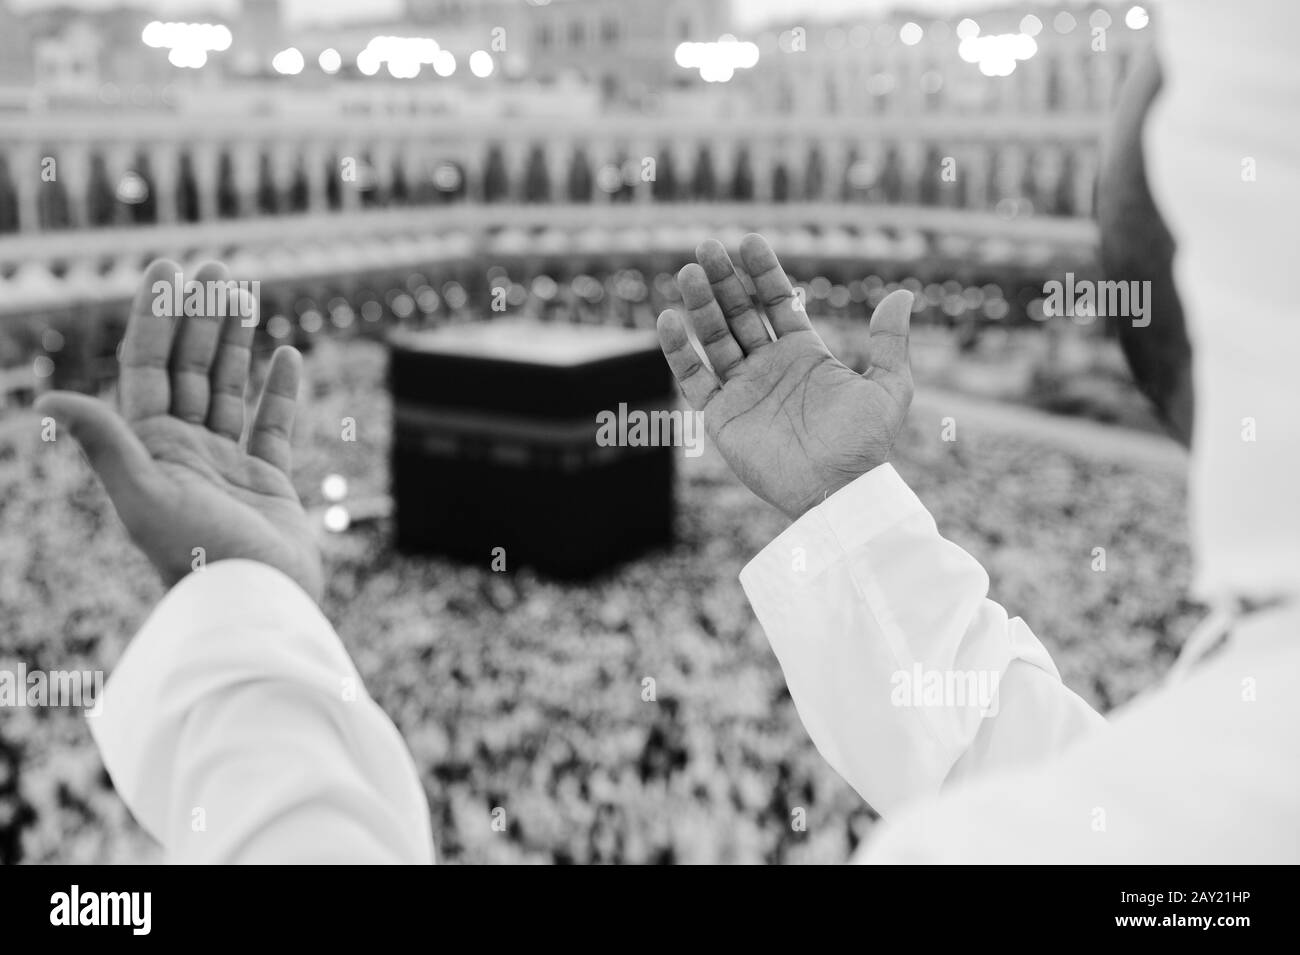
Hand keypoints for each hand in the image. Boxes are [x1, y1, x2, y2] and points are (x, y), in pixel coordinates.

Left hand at [37, 259, 322, 601]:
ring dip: (236, 341)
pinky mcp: (268, 482)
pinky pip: (273, 425)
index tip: (171, 268)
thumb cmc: (198, 556)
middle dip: (201, 315)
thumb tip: (48, 398)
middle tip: (217, 266)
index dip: (158, 315)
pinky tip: (288, 356)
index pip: (149, 366)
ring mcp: (227, 464)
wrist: (257, 603)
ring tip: (246, 293)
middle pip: (190, 368)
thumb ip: (107, 443)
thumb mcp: (146, 496)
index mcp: (150, 448)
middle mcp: (185, 450)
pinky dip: (281, 390)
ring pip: (229, 388)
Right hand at [656, 234, 914, 520]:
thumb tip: (903, 294)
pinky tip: (668, 320)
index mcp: (804, 355)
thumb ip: (889, 341)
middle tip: (708, 246)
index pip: (777, 303)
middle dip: (725, 280)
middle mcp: (770, 367)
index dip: (763, 272)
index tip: (749, 241)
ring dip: (701, 306)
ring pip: (715, 338)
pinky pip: (695, 378)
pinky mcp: (722, 416)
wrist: (837, 492)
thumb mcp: (889, 387)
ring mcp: (743, 390)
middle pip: (740, 313)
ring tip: (689, 272)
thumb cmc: (865, 444)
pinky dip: (679, 351)